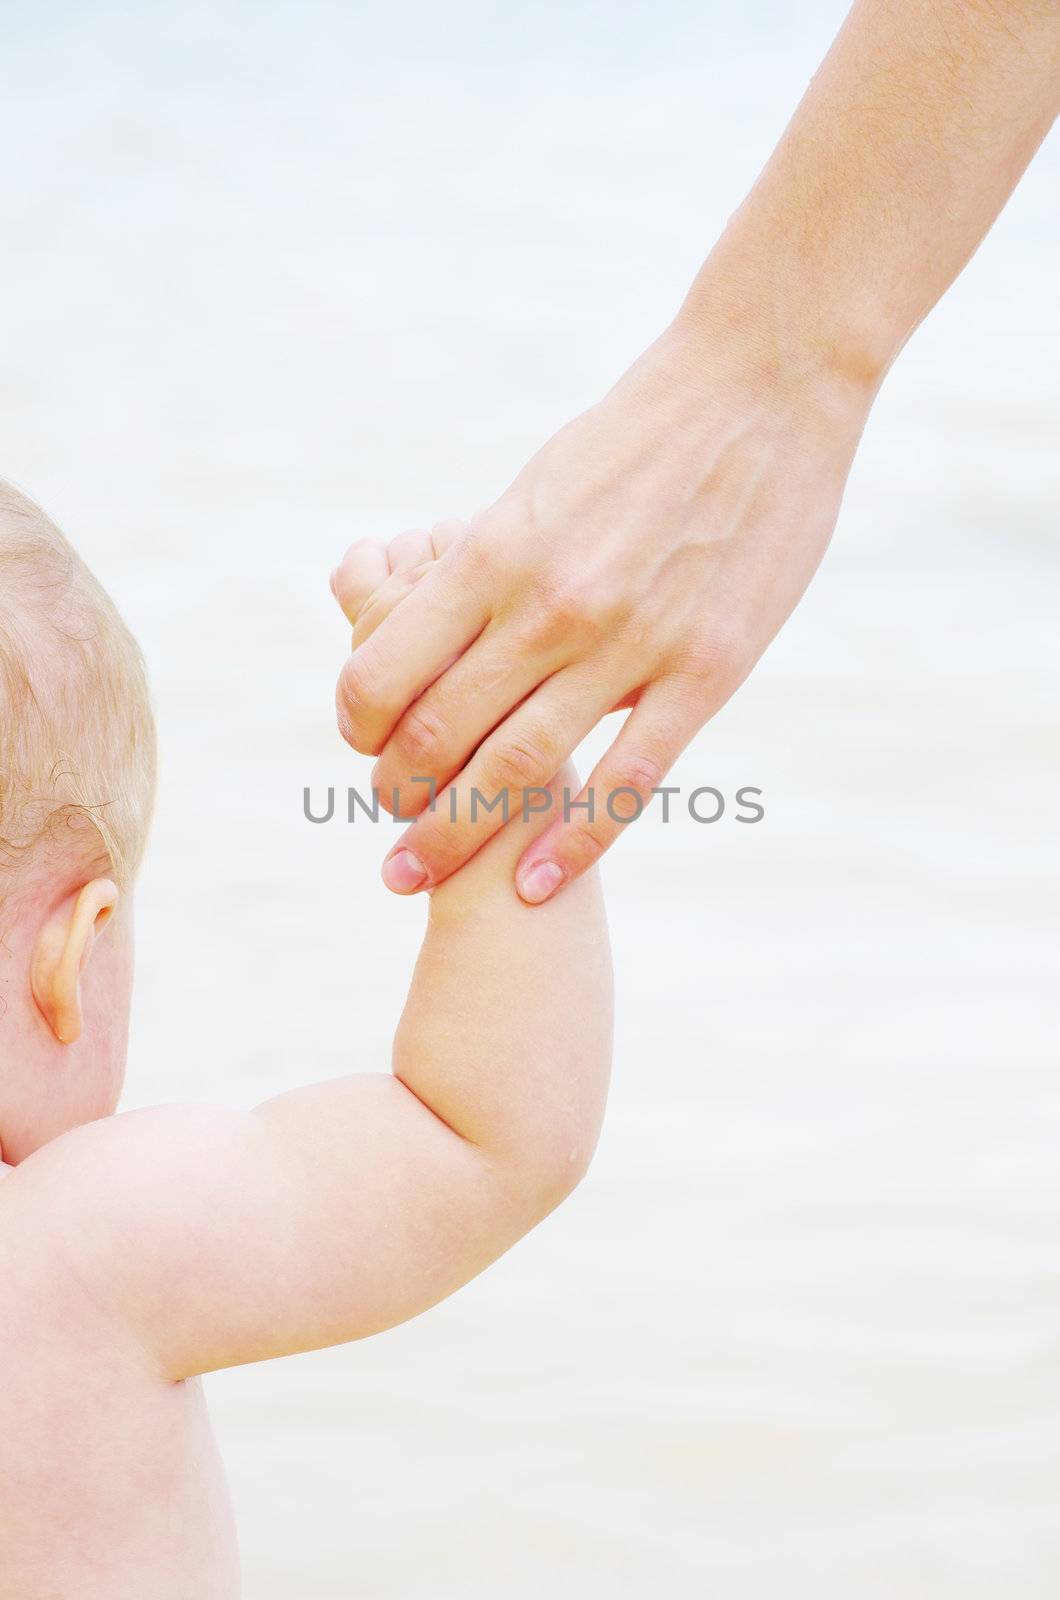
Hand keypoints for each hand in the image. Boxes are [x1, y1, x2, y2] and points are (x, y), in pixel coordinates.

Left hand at [333, 310, 871, 901]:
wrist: (763, 389)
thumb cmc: (639, 432)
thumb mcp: (538, 485)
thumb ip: (488, 562)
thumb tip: (431, 613)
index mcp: (494, 552)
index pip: (387, 668)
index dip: (358, 725)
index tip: (361, 748)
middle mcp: (549, 606)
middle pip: (440, 733)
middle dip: (395, 797)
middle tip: (387, 835)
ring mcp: (630, 644)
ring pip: (521, 769)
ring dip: (455, 834)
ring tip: (417, 874)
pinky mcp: (705, 672)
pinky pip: (629, 779)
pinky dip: (572, 841)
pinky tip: (533, 883)